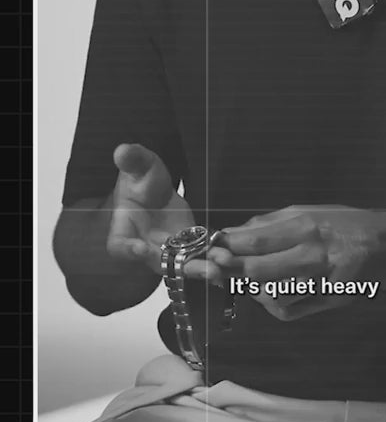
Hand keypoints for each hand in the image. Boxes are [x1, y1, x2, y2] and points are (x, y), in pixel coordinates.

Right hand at [106, 143, 222, 282]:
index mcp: (124, 229)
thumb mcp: (138, 165)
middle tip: (206, 271)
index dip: (128, 250)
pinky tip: (230, 257)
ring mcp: (167, 250)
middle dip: (183, 268)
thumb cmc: (140, 178)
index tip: (140, 249)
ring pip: (183, 264)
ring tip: (223, 266)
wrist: (154, 187)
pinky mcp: (186, 246)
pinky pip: (198, 256)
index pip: (119, 246)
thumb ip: (132, 160)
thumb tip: (122, 150)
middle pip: (159, 264)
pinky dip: (212, 257)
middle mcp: (144, 246)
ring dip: (203, 267)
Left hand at [207, 205, 385, 319]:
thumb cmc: (350, 224)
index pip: (257, 239)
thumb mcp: (313, 211)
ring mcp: (321, 282)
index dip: (227, 246)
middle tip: (211, 267)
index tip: (208, 247)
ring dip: (248, 288)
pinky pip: (287, 311)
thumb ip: (274, 223)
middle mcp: (313, 254)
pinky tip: (266, 293)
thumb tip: (235, 233)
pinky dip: (270, 304)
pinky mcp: (327, 303)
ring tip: (240, 278)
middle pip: (258, 269)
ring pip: (270, 294)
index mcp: (308, 225)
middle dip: (228, 270)